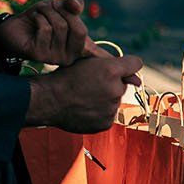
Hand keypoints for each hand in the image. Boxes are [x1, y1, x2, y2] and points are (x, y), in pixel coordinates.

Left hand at [0, 0, 91, 66]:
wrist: (14, 26)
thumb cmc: (42, 17)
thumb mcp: (61, 6)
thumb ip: (75, 3)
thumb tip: (76, 6)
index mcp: (77, 49)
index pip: (83, 32)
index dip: (75, 16)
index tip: (70, 9)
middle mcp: (68, 58)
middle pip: (77, 30)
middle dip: (63, 11)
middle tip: (50, 5)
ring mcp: (54, 58)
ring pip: (60, 27)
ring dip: (48, 12)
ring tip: (39, 12)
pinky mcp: (39, 56)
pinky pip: (46, 29)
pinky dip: (39, 18)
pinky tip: (34, 19)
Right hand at [27, 53, 142, 133]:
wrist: (48, 100)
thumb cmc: (65, 77)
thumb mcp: (86, 60)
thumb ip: (110, 63)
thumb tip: (135, 77)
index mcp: (111, 70)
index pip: (135, 63)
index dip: (128, 65)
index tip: (124, 69)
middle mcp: (115, 89)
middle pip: (122, 85)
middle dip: (112, 84)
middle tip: (91, 86)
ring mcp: (111, 108)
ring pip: (114, 101)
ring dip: (105, 99)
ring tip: (84, 98)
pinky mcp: (106, 123)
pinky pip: (108, 115)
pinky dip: (99, 113)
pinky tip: (84, 108)